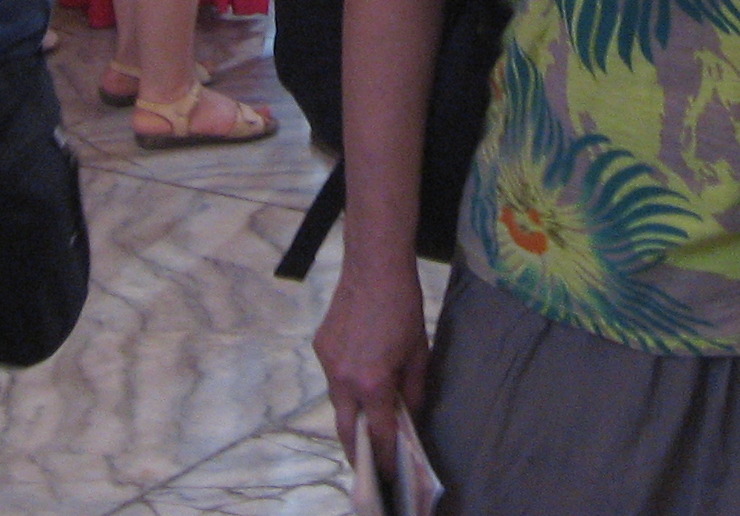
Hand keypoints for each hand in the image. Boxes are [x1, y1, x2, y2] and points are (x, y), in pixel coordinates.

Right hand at [314, 258, 431, 479]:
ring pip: (338, 402)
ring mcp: (327, 363)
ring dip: (352, 413)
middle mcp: (343, 379)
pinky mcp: (320, 348)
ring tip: (368, 417)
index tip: (392, 472)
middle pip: (347, 429)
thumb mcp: (419, 353)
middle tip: (371, 463)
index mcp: (372, 383)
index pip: (378, 434)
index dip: (387, 457)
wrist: (374, 266)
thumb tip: (408, 418)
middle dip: (358, 451)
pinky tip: (361, 372)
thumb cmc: (403, 307)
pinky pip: (333, 377)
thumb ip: (413, 392)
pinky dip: (346, 384)